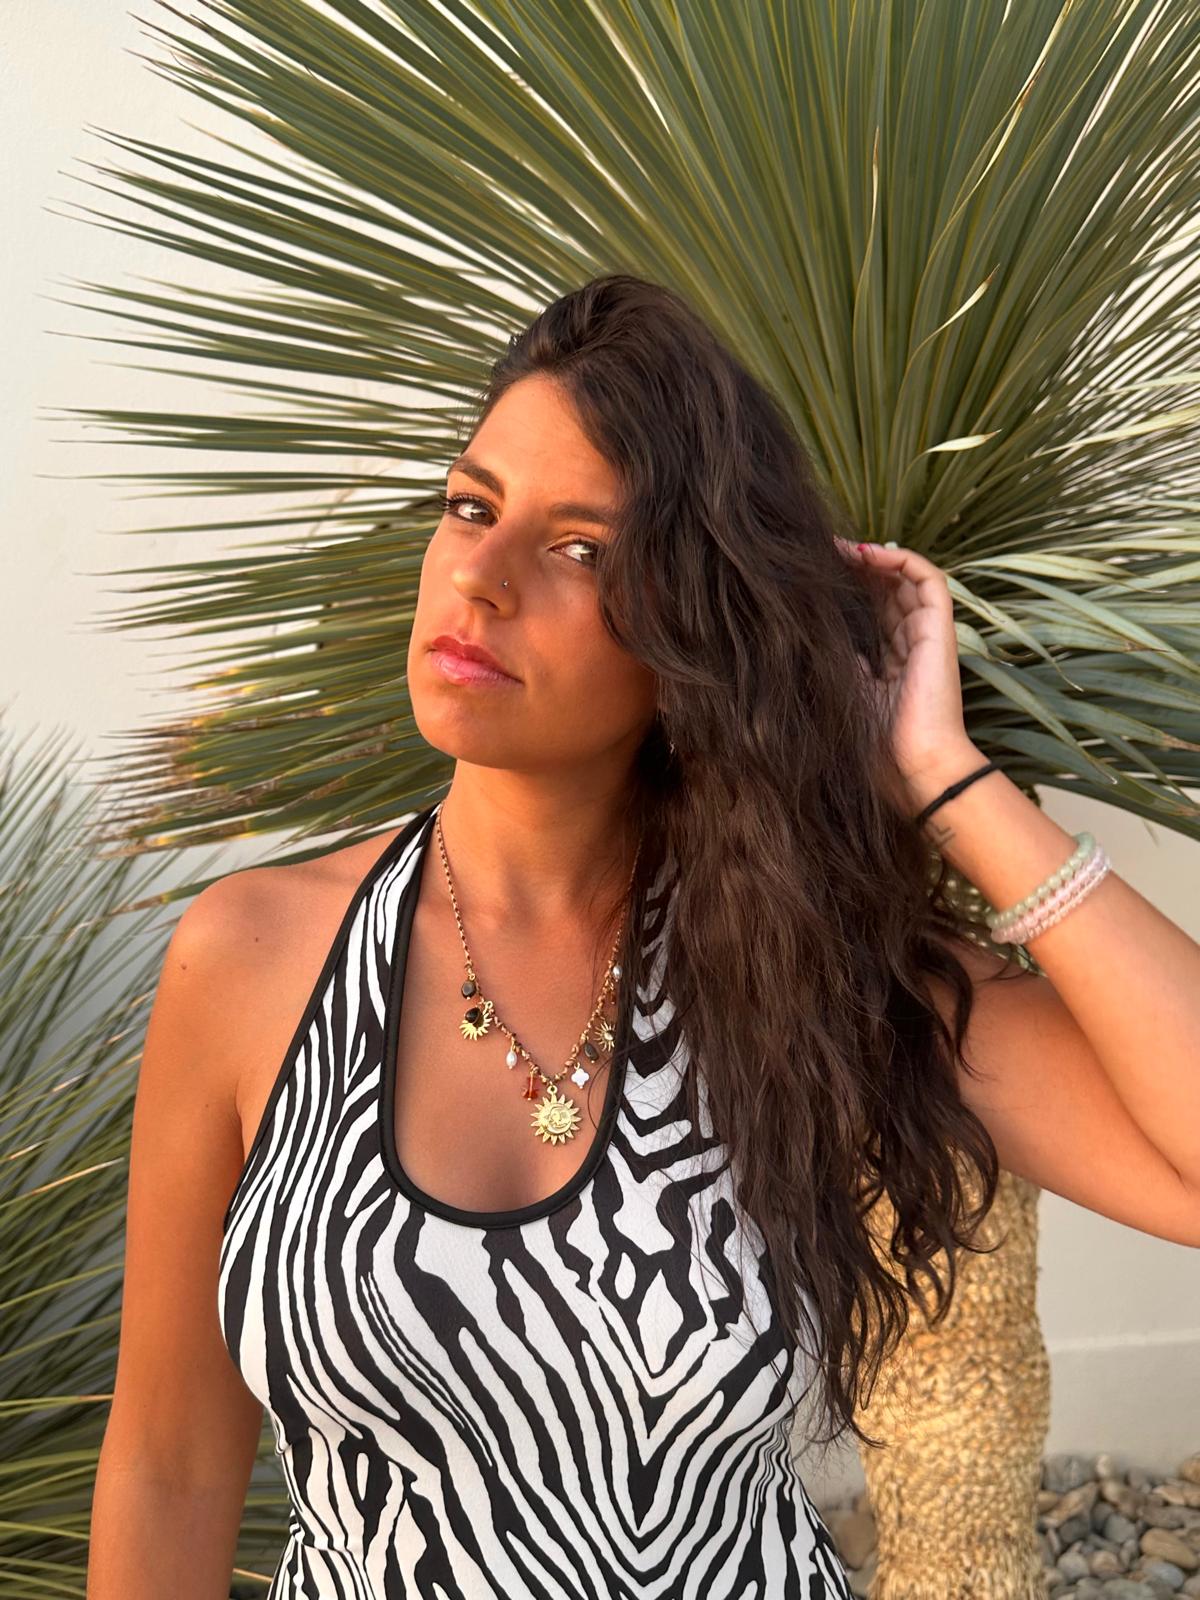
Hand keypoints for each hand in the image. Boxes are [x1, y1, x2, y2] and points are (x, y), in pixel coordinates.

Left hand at [833, 536, 981, 809]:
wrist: (913, 767)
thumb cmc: (875, 747)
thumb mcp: (841, 697)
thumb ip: (831, 664)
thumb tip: (804, 633)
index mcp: (886, 666)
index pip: (867, 615)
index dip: (844, 591)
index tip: (810, 577)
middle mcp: (908, 647)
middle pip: (884, 593)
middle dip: (854, 569)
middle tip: (818, 552)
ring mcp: (926, 636)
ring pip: (905, 580)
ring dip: (873, 559)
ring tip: (838, 547)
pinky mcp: (940, 630)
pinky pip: (929, 580)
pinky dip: (902, 560)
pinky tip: (868, 554)